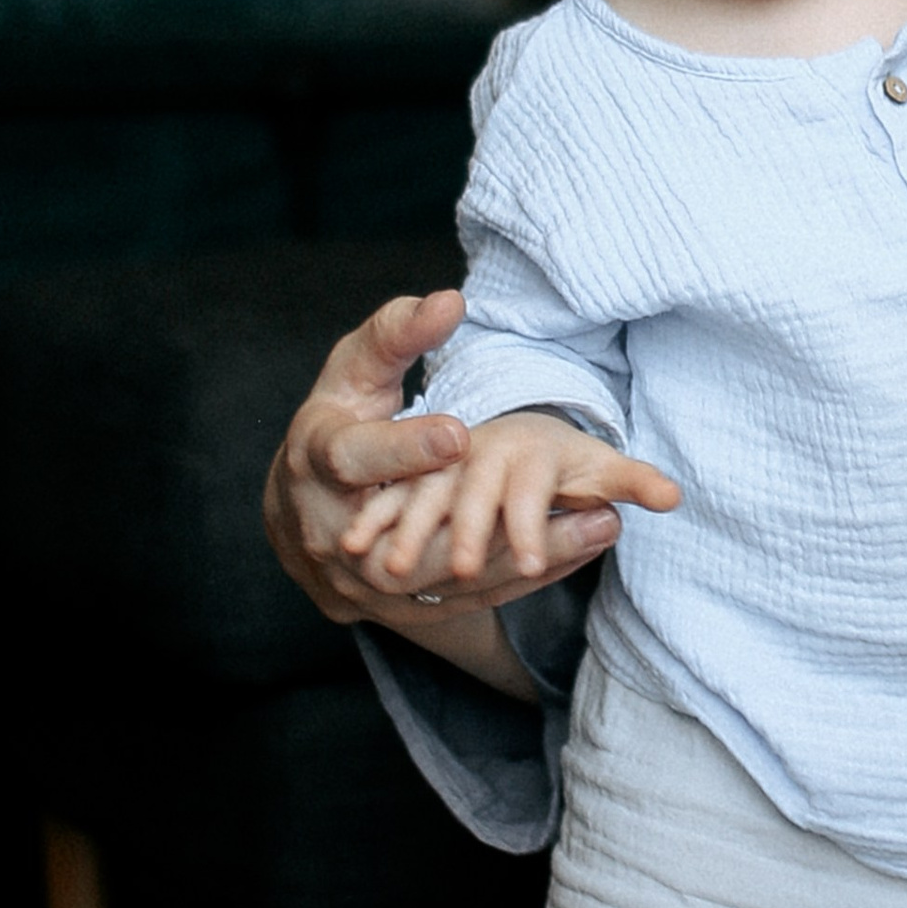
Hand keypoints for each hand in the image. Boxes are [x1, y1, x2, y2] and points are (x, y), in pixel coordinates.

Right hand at [262, 293, 674, 622]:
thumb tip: (449, 302)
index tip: (458, 434)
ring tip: (601, 524)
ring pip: (454, 576)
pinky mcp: (400, 605)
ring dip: (532, 554)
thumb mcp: (354, 371)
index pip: (357, 458)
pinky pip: (471, 598)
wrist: (305, 507)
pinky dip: (528, 576)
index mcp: (319, 461)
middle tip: (569, 494)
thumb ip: (397, 336)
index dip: (406, 450)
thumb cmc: (339, 420)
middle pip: (418, 537)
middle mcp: (332, 530)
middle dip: (496, 521)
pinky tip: (583, 549)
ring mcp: (365, 579)